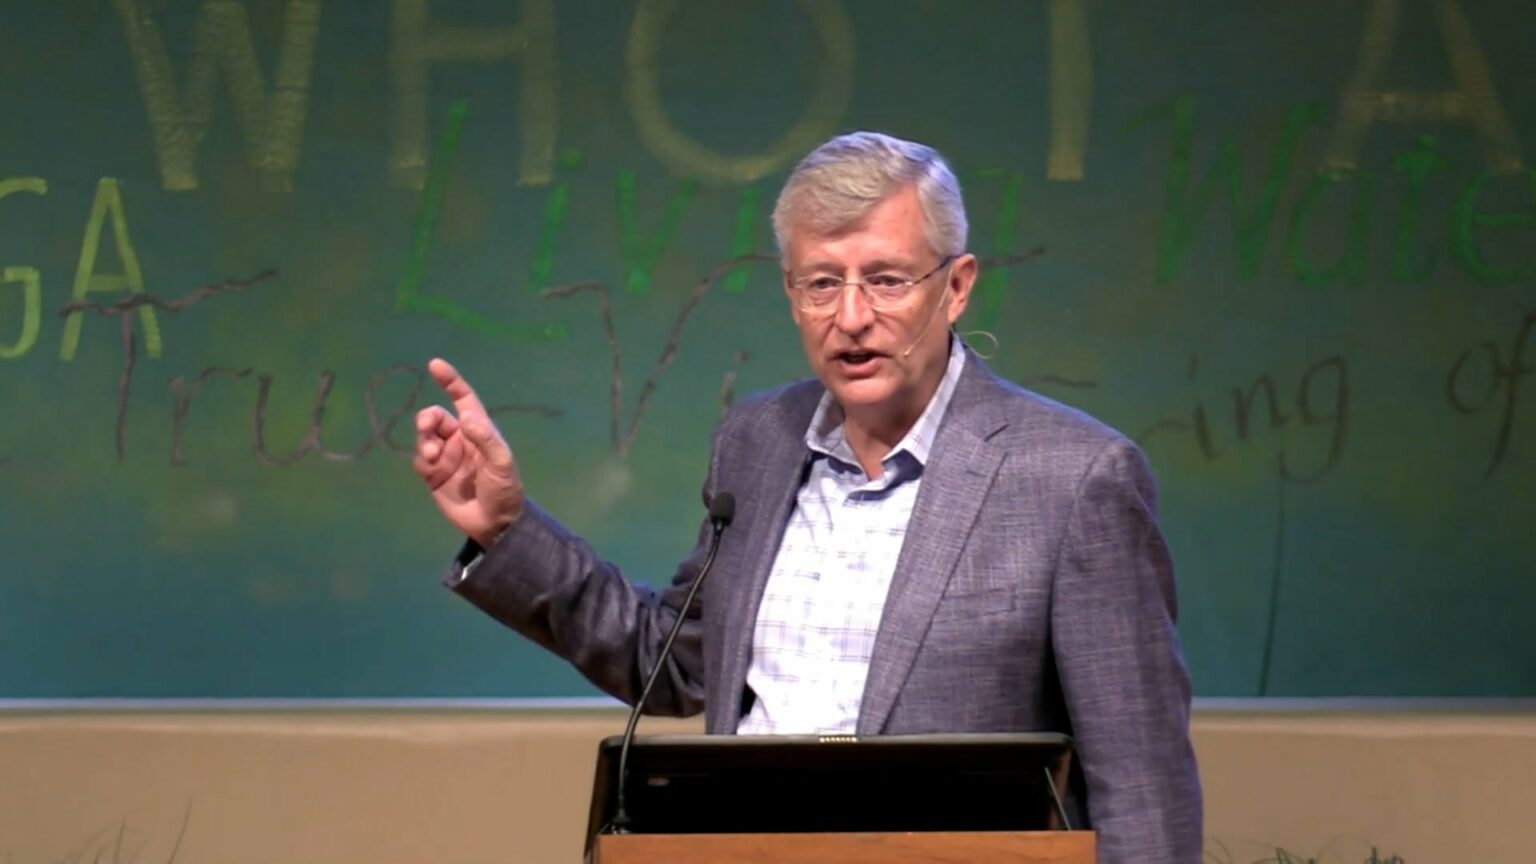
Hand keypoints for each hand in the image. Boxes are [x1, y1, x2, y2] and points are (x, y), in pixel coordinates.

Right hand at [413, 358, 523, 548]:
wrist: (494, 523)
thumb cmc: (504, 490)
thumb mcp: (501, 464)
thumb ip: (485, 439)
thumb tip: (466, 417)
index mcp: (478, 431)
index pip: (463, 399)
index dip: (450, 381)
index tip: (435, 365)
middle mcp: (459, 439)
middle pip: (436, 417)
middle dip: (427, 418)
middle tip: (427, 426)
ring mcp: (444, 457)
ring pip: (424, 437)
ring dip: (424, 440)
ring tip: (431, 456)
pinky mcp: (432, 475)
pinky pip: (419, 460)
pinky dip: (421, 460)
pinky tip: (431, 470)